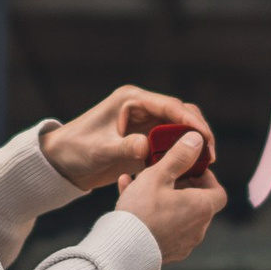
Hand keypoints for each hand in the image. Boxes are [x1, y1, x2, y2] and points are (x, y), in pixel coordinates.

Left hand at [42, 84, 218, 191]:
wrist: (60, 163)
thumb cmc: (74, 151)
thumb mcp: (98, 151)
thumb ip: (123, 148)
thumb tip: (146, 148)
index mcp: (131, 100)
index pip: (169, 106)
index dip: (190, 120)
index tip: (205, 138)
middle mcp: (141, 108)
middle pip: (180, 114)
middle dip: (197, 131)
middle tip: (210, 154)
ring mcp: (143, 124)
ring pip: (178, 129)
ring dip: (191, 144)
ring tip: (204, 164)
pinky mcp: (143, 140)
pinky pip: (169, 144)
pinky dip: (180, 154)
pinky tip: (189, 169)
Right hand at [116, 128, 225, 264]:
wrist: (122, 251)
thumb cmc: (142, 210)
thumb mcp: (159, 175)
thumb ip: (179, 156)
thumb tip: (197, 139)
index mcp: (201, 208)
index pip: (218, 192)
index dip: (206, 178)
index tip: (189, 169)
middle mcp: (198, 229)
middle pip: (197, 202)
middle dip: (181, 186)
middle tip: (163, 174)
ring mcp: (183, 244)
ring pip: (177, 214)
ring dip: (164, 198)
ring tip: (139, 184)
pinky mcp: (167, 253)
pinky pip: (165, 228)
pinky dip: (155, 215)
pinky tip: (130, 200)